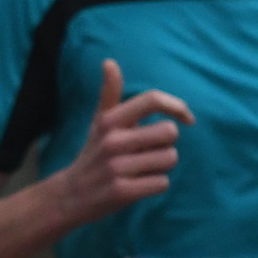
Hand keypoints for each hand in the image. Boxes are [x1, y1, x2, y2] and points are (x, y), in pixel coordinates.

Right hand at [57, 60, 190, 225]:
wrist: (70, 195)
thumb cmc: (94, 154)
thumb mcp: (99, 123)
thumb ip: (109, 93)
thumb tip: (109, 61)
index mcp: (109, 121)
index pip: (152, 100)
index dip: (177, 106)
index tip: (187, 118)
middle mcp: (112, 141)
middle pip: (169, 132)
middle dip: (166, 144)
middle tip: (148, 152)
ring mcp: (116, 167)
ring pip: (169, 159)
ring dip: (162, 166)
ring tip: (141, 169)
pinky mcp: (121, 192)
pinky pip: (162, 183)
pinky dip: (155, 185)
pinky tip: (138, 186)